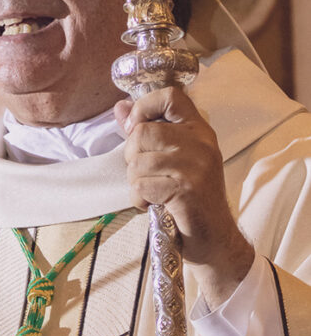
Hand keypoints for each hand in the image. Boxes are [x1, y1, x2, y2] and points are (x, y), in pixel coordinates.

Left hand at [114, 88, 253, 308]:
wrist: (216, 238)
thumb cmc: (190, 198)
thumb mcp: (173, 159)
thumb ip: (147, 132)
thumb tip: (120, 107)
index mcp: (199, 129)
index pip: (170, 96)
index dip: (144, 106)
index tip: (137, 127)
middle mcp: (201, 142)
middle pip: (143, 132)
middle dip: (133, 156)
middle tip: (145, 174)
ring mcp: (196, 166)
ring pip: (138, 161)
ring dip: (135, 181)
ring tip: (152, 192)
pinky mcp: (186, 189)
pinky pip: (141, 185)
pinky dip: (139, 198)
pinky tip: (153, 204)